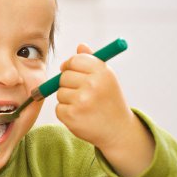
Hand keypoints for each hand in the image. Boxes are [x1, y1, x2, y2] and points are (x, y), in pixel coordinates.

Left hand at [56, 43, 153, 176]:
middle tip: (82, 92)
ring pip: (59, 92)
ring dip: (67, 99)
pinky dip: (65, 112)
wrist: (117, 130)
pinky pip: (58, 108)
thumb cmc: (110, 100)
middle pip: (64, 76)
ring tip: (84, 105)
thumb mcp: (106, 78)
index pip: (75, 60)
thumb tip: (80, 46)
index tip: (72, 71)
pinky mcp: (71, 116)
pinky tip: (80, 115)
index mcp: (102, 72)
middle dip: (68, 83)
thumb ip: (92, 61)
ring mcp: (81, 101)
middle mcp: (93, 85)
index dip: (70, 66)